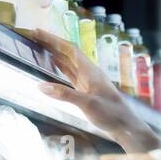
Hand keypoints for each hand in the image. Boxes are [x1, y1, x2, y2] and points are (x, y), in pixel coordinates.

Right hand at [27, 30, 157, 151]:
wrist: (126, 127)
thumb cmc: (111, 114)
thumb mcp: (87, 104)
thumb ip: (64, 94)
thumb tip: (40, 86)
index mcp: (90, 71)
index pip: (70, 49)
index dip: (53, 39)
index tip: (38, 32)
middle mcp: (89, 73)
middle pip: (68, 53)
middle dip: (52, 43)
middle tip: (34, 36)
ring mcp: (89, 81)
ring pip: (69, 62)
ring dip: (55, 53)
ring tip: (40, 47)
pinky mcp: (88, 91)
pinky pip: (71, 74)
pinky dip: (61, 67)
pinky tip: (54, 65)